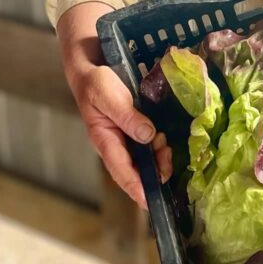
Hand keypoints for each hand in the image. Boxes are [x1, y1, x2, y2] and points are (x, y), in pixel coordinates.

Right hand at [57, 1, 171, 209]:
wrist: (93, 60)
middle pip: (137, 169)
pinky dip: (160, 143)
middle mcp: (117, 143)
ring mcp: (127, 134)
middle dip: (155, 171)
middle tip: (169, 161)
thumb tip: (149, 136)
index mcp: (105, 141)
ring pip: (146, 156)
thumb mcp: (108, 95)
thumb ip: (127, 116)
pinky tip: (168, 138)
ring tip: (168, 147)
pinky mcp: (136, 124)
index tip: (153, 202)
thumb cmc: (95, 80)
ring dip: (159, 157)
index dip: (138, 189)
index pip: (122, 173)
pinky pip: (150, 141)